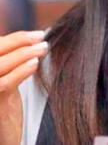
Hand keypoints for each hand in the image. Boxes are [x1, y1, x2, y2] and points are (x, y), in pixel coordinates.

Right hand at [0, 30, 48, 144]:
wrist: (4, 135)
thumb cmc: (5, 106)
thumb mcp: (7, 79)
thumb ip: (11, 62)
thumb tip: (30, 40)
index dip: (15, 39)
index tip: (36, 34)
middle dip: (19, 42)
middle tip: (41, 38)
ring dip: (22, 54)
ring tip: (42, 48)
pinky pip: (3, 83)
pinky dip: (20, 71)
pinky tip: (34, 64)